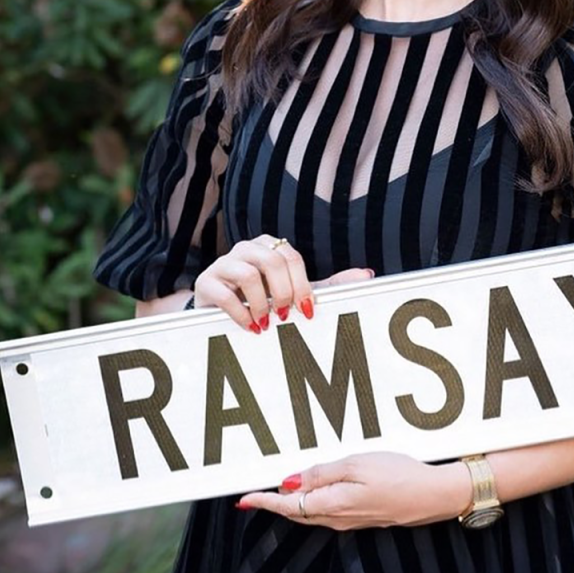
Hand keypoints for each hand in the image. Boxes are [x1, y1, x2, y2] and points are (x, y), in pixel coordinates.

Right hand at [191, 233, 371, 331]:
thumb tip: (367, 274)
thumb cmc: (264, 297)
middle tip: (285, 316)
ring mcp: (224, 263)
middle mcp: (247, 248)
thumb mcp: (297, 291)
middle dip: (283, 293)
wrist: (221, 308)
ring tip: (267, 322)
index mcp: (271, 246)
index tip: (307, 311)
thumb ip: (330, 284)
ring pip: (247, 274)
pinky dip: (241, 314)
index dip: (302, 285)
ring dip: (261, 304)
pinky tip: (251, 326)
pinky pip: (224, 293)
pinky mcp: (206, 282)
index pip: (291, 257)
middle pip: (272, 261)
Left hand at [236, 451, 472, 530]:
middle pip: (296, 514)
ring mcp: (350, 521)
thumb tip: (291, 483)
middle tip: (254, 495)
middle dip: (274, 504)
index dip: (264, 501)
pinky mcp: (362, 518)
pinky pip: (327, 514)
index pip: (288, 506)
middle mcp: (337, 519)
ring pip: (311, 515)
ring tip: (279, 491)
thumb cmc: (398, 475)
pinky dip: (312, 505)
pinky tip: (315, 494)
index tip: (244, 499)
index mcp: (332, 505)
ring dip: (292, 505)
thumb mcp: (357, 464)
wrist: (432, 496)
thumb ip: (322, 474)